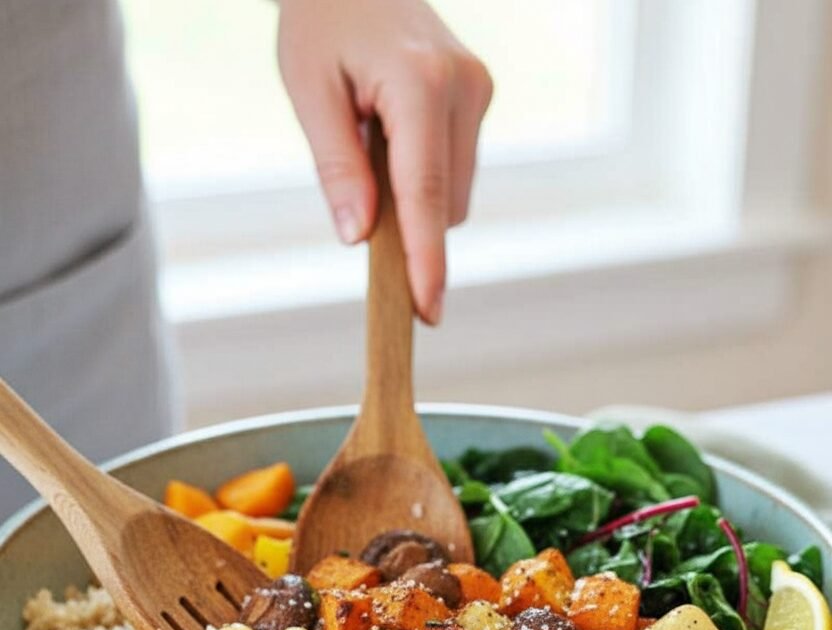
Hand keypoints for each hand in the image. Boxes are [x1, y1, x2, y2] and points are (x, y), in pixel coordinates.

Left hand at [277, 0, 491, 323]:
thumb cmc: (321, 17)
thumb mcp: (308, 88)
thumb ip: (336, 167)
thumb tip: (359, 238)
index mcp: (420, 82)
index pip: (425, 195)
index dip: (425, 260)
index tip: (426, 310)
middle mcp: (463, 87)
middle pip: (444, 204)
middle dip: (408, 228)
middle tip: (357, 206)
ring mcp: (478, 89)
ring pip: (454, 192)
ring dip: (414, 199)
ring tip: (369, 142)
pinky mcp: (478, 94)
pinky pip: (455, 167)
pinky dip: (423, 176)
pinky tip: (390, 139)